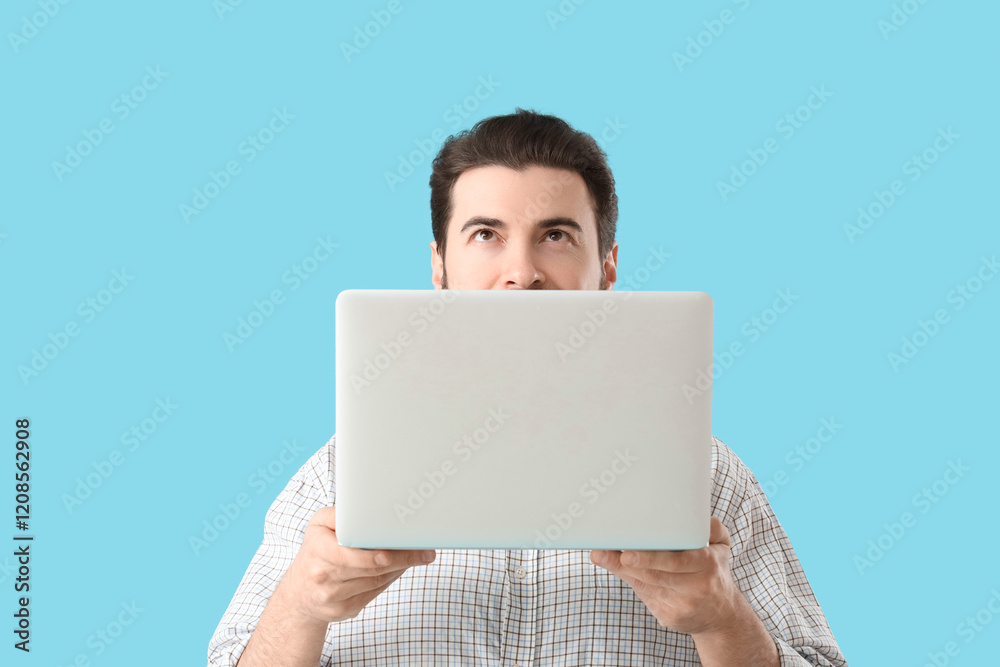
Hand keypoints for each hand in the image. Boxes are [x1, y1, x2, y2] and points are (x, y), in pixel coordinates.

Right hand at [277, 506, 436, 623]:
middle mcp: (323, 576)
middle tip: (425, 551)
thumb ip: (339, 514)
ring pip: (376, 582)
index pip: (350, 555)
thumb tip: (364, 507)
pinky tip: (399, 568)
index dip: (376, 554)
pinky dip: (389, 580)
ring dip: (400, 569)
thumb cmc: (315, 551)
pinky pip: (374, 593)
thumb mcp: (318, 525)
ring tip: (418, 556)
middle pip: (371, 569)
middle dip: (402, 559)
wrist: (298, 593)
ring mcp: (334, 597)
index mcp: (318, 551)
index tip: (397, 548)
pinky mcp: (344, 610)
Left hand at [590, 516, 742, 636]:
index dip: (649, 558)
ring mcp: (682, 605)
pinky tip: (618, 569)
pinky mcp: (670, 617)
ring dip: (621, 571)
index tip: (627, 552)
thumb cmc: (715, 571)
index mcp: (708, 565)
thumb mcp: (722, 546)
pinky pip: (646, 597)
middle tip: (601, 553)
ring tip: (600, 556)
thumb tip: (691, 513)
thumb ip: (711, 527)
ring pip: (646, 585)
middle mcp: (696, 588)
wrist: (723, 615)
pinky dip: (631, 582)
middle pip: (655, 575)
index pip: (675, 561)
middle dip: (626, 564)